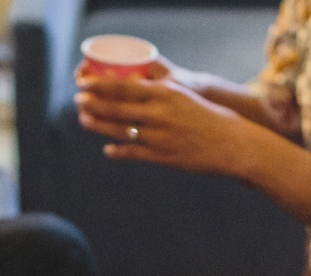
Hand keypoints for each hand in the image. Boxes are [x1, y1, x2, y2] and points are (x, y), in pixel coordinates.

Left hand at [74, 75, 249, 175]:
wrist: (232, 143)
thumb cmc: (209, 117)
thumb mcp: (183, 97)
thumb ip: (159, 95)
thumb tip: (133, 92)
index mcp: (165, 94)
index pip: (123, 87)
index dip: (99, 86)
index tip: (83, 83)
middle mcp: (159, 113)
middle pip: (116, 108)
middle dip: (93, 104)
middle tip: (78, 101)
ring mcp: (160, 136)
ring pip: (121, 130)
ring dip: (99, 125)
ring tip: (85, 120)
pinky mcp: (163, 156)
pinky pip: (134, 153)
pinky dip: (118, 151)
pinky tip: (108, 149)